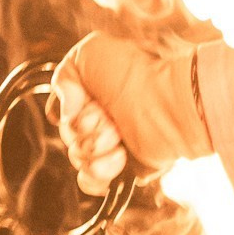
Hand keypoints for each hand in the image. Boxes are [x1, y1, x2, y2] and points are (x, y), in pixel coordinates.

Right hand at [50, 34, 210, 193]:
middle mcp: (104, 120)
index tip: (85, 101)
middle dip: (84, 128)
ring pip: (78, 160)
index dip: (69, 112)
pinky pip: (90, 181)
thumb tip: (63, 115)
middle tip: (109, 117)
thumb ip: (63, 76)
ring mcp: (114, 145)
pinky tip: (118, 159)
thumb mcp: (89, 52)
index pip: (62, 114)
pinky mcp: (125, 168)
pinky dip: (97, 173)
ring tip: (119, 136)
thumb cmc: (138, 73)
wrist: (171, 102)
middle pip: (68, 138)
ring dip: (94, 149)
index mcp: (96, 96)